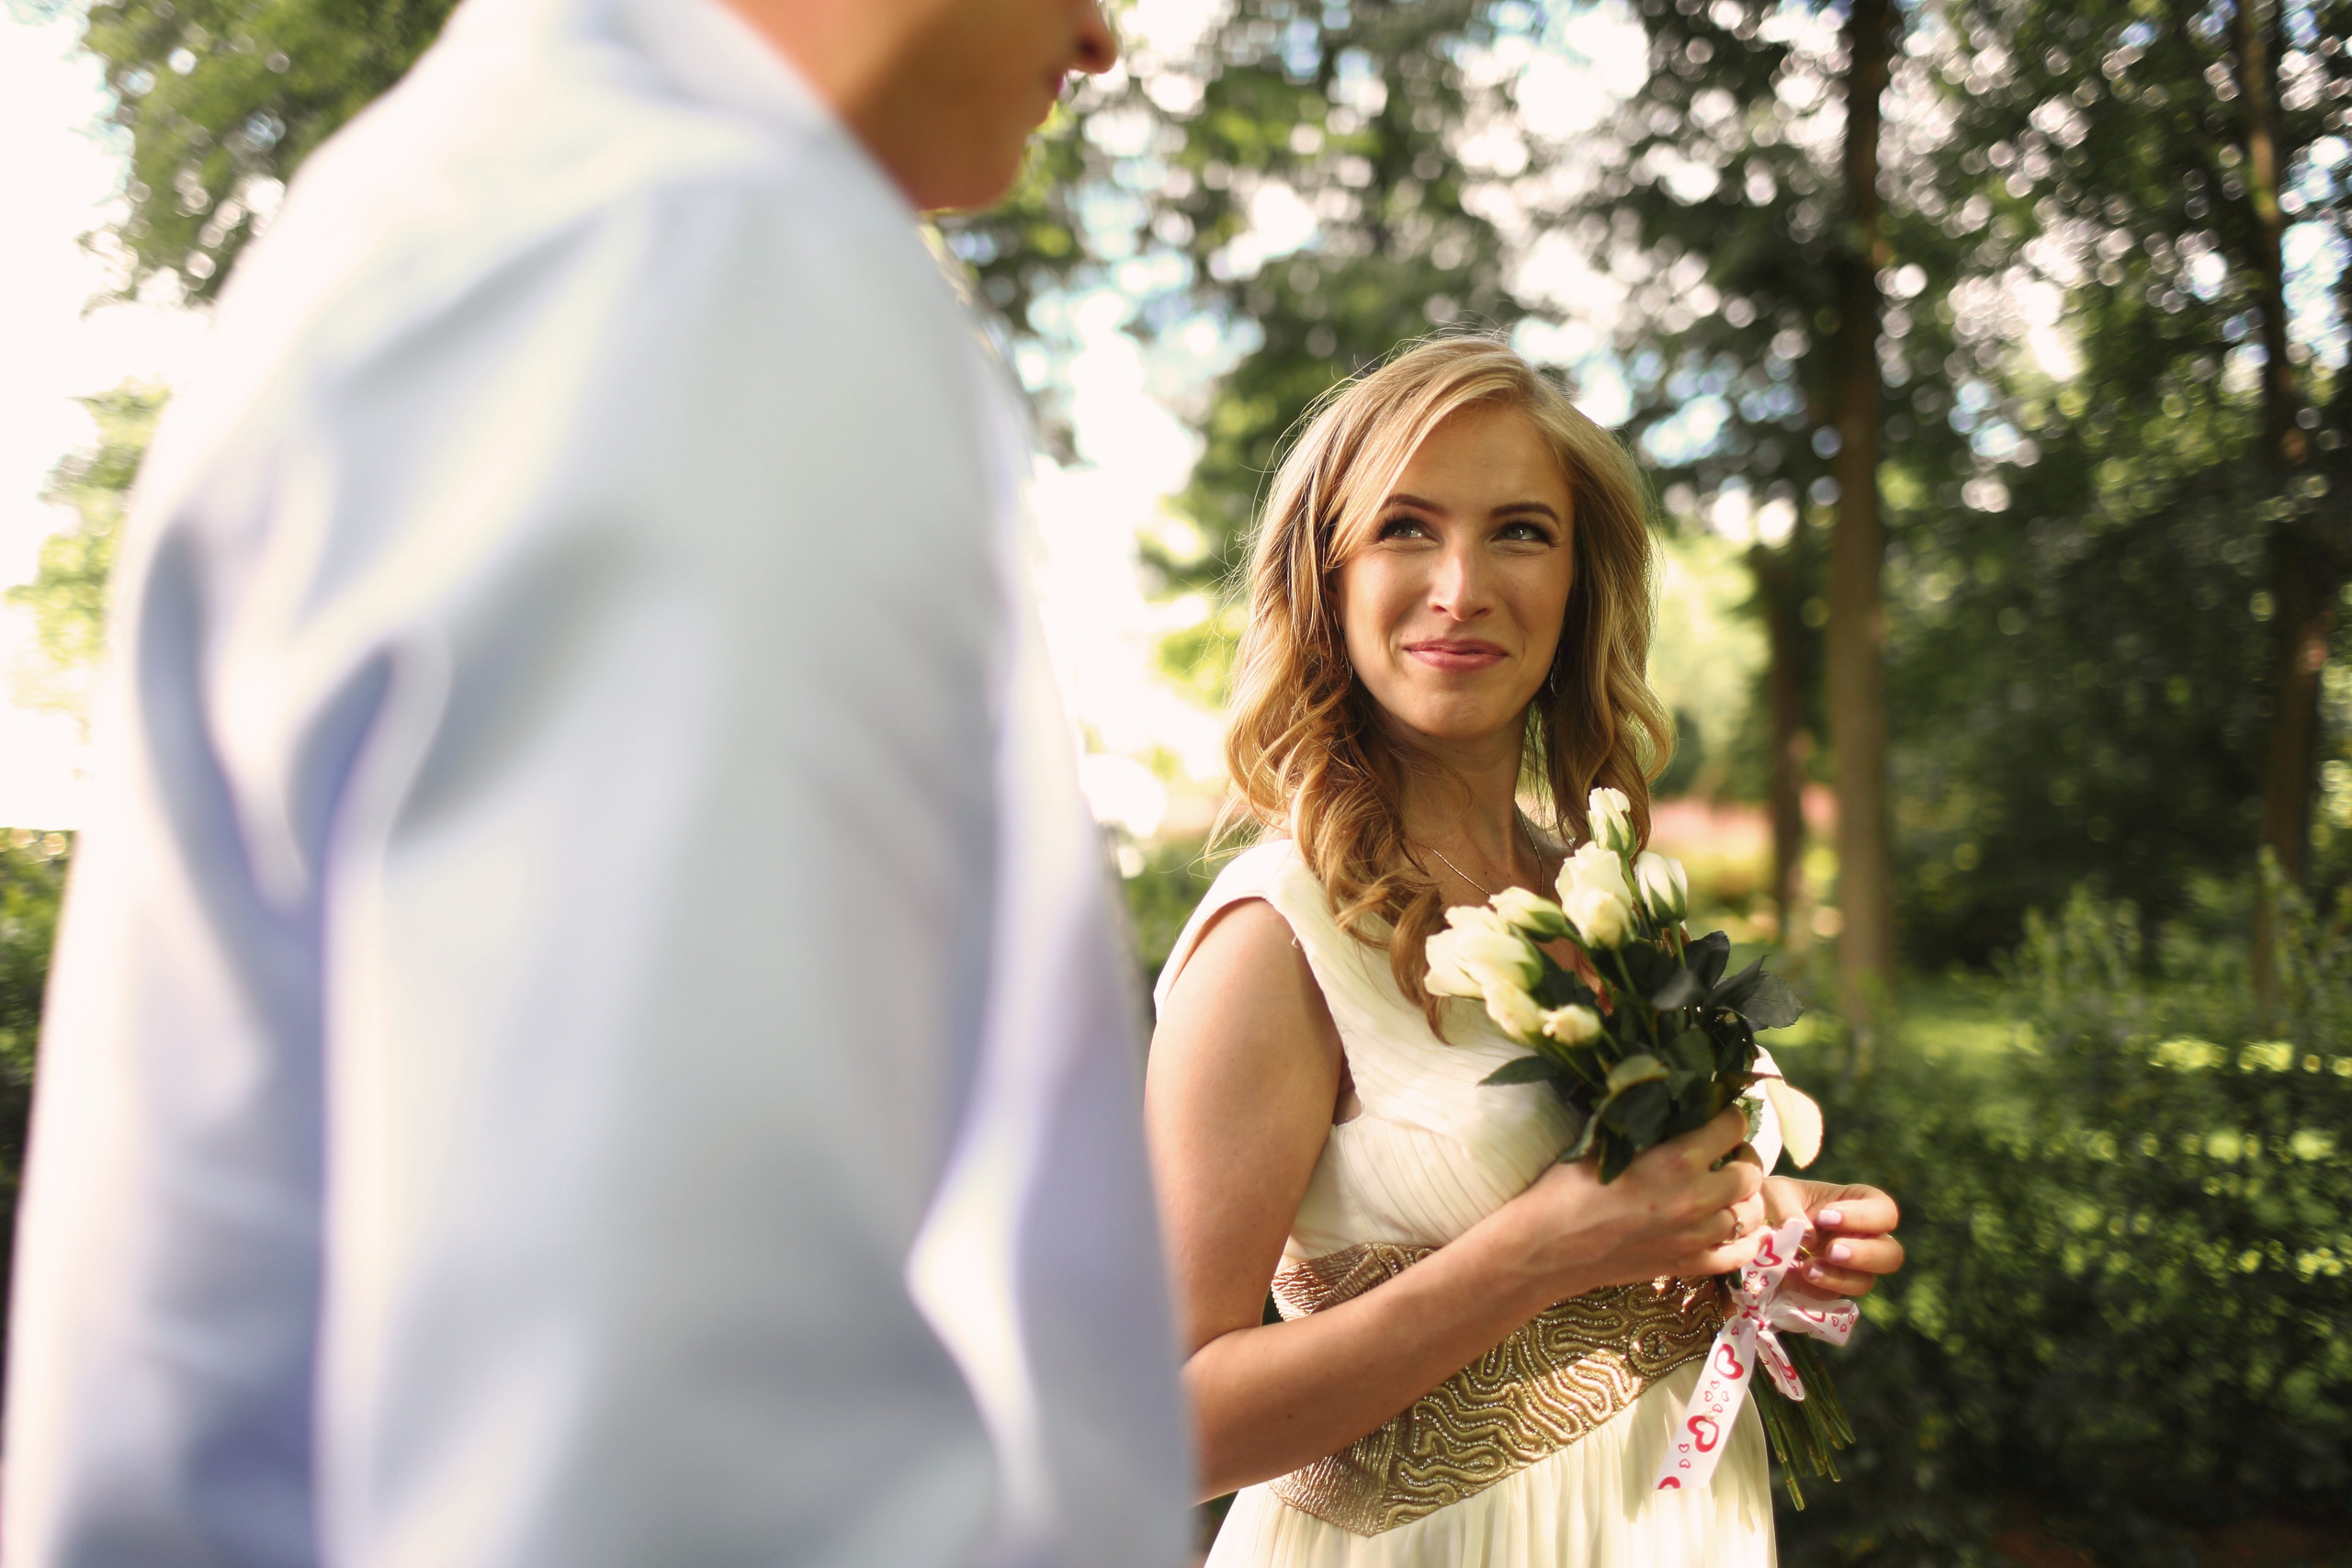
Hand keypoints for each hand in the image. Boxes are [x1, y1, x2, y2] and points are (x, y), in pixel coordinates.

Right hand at [1500, 1108, 1768, 1299]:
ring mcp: (1696, 1237)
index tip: (1718, 1115)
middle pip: (1750, 1172)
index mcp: (1677, 1159)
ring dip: (1744, 1196)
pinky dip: (1748, 1240)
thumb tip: (1674, 1102)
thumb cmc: (1566, 1186)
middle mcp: (1697, 1198)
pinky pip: (1740, 1255)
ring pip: (1752, 1213)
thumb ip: (1649, 1125)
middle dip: (1741, 1156)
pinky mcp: (1689, 1266)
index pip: (1732, 1126)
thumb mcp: (1607, 1141)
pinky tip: (1740, 1227)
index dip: (1729, 1115)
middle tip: (1724, 1152)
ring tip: (1728, 1188)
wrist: (1547, 1246)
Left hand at [1761, 1177, 1903, 1299]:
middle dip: (1864, 1254)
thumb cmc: (1770, 1201)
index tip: (1826, 1217)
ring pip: (1867, 1281)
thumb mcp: (1775, 1194)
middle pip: (1891, 1254)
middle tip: (1831, 1250)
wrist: (1749, 1229)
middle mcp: (1861, 1238)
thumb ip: (1789, 1210)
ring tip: (1807, 1268)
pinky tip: (1795, 1277)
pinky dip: (1817, 1289)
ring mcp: (1849, 1269)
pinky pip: (1836, 1297)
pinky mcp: (1830, 1291)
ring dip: (1841, 1277)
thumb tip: (1808, 1239)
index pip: (1883, 1210)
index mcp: (1856, 1204)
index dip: (1862, 1216)